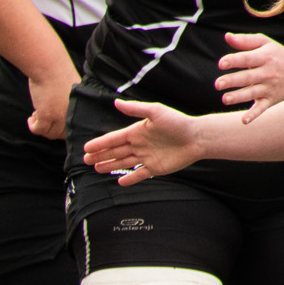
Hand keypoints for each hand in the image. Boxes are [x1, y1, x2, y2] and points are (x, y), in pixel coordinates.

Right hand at [26, 71, 75, 138]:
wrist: (48, 64)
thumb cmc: (58, 72)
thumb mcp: (71, 89)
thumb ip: (70, 102)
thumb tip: (60, 114)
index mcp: (80, 107)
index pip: (74, 128)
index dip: (62, 128)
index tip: (53, 122)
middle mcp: (72, 114)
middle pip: (61, 134)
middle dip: (50, 129)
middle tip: (42, 120)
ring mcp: (60, 116)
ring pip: (50, 133)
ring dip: (41, 128)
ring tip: (35, 117)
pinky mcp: (47, 116)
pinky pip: (39, 130)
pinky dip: (33, 127)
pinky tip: (31, 118)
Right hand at [80, 99, 203, 184]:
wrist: (197, 138)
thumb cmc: (178, 122)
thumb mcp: (156, 112)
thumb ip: (135, 109)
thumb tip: (116, 102)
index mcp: (137, 131)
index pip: (113, 139)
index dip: (100, 144)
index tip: (86, 148)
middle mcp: (140, 144)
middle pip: (115, 151)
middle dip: (101, 155)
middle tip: (86, 160)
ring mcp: (146, 157)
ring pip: (123, 162)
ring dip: (110, 165)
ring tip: (96, 169)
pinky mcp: (155, 168)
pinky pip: (139, 174)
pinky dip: (129, 179)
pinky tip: (119, 182)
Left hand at [215, 32, 283, 122]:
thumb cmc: (277, 56)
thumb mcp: (265, 44)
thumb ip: (245, 41)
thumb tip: (226, 36)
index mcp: (264, 57)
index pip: (247, 58)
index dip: (234, 60)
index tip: (221, 63)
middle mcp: (267, 73)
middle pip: (247, 77)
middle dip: (232, 80)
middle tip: (217, 84)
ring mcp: (269, 88)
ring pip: (252, 93)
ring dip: (238, 97)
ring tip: (225, 99)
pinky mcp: (270, 100)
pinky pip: (261, 108)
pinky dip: (253, 115)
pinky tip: (244, 121)